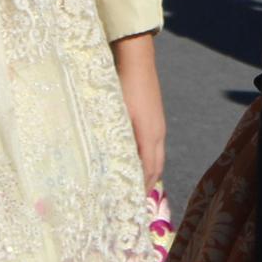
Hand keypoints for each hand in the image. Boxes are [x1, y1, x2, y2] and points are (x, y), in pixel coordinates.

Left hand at [113, 33, 165, 188]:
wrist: (136, 58)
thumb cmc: (123, 86)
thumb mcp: (115, 114)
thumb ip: (112, 138)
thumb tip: (104, 161)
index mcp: (149, 136)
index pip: (149, 171)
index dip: (142, 189)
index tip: (132, 203)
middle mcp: (157, 133)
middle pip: (156, 167)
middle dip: (147, 184)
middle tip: (134, 199)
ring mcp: (158, 124)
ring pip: (156, 155)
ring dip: (148, 170)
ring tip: (135, 182)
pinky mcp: (154, 116)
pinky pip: (154, 144)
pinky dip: (147, 157)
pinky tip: (134, 156)